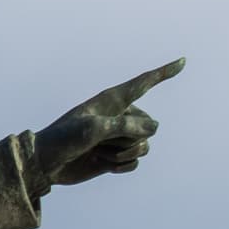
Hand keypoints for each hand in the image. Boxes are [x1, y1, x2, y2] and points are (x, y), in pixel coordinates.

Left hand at [31, 57, 182, 189]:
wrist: (45, 164)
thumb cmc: (64, 139)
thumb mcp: (93, 128)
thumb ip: (125, 125)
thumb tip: (153, 128)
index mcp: (112, 100)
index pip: (144, 83)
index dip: (164, 72)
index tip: (183, 61)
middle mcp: (119, 116)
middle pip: (148, 126)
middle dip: (128, 138)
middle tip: (98, 140)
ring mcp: (118, 137)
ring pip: (144, 146)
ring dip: (122, 154)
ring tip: (97, 152)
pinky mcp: (115, 156)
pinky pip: (135, 162)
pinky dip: (120, 166)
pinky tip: (101, 164)